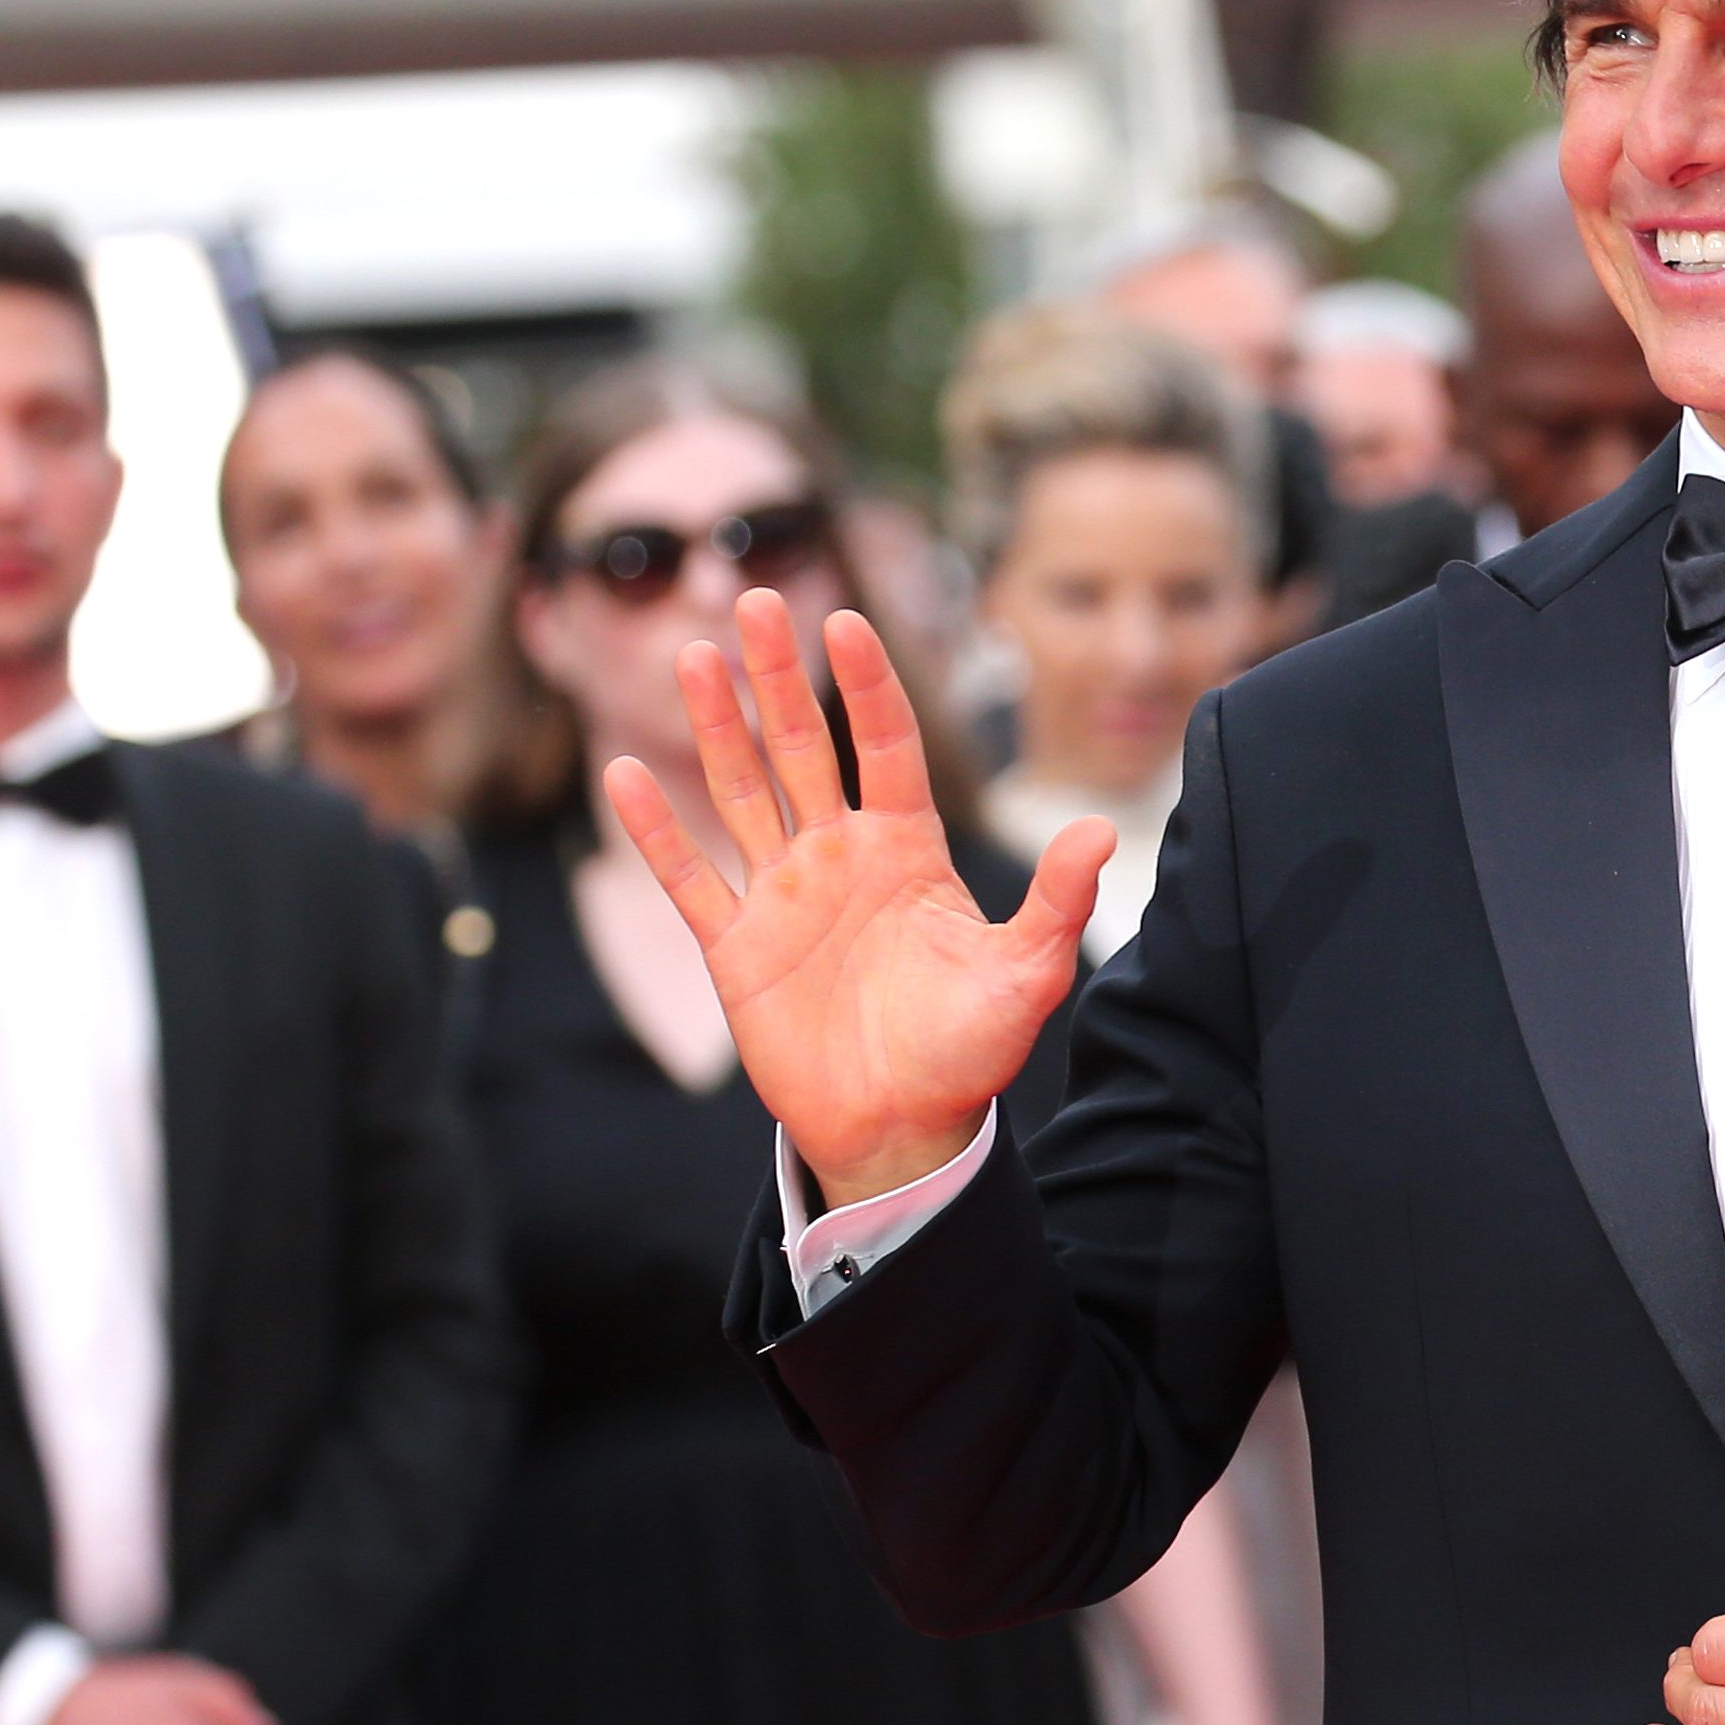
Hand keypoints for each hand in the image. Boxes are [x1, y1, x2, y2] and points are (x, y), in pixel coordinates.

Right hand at [611, 591, 1106, 1203]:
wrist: (903, 1127)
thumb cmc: (968, 1051)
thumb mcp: (1024, 974)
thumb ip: (1055, 901)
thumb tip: (1100, 831)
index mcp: (907, 849)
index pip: (885, 744)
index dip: (867, 684)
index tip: (847, 621)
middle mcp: (840, 856)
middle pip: (802, 746)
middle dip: (778, 675)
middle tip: (753, 597)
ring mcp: (784, 895)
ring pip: (740, 791)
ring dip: (716, 726)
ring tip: (693, 656)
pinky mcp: (737, 946)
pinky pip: (690, 878)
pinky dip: (656, 831)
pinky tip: (623, 775)